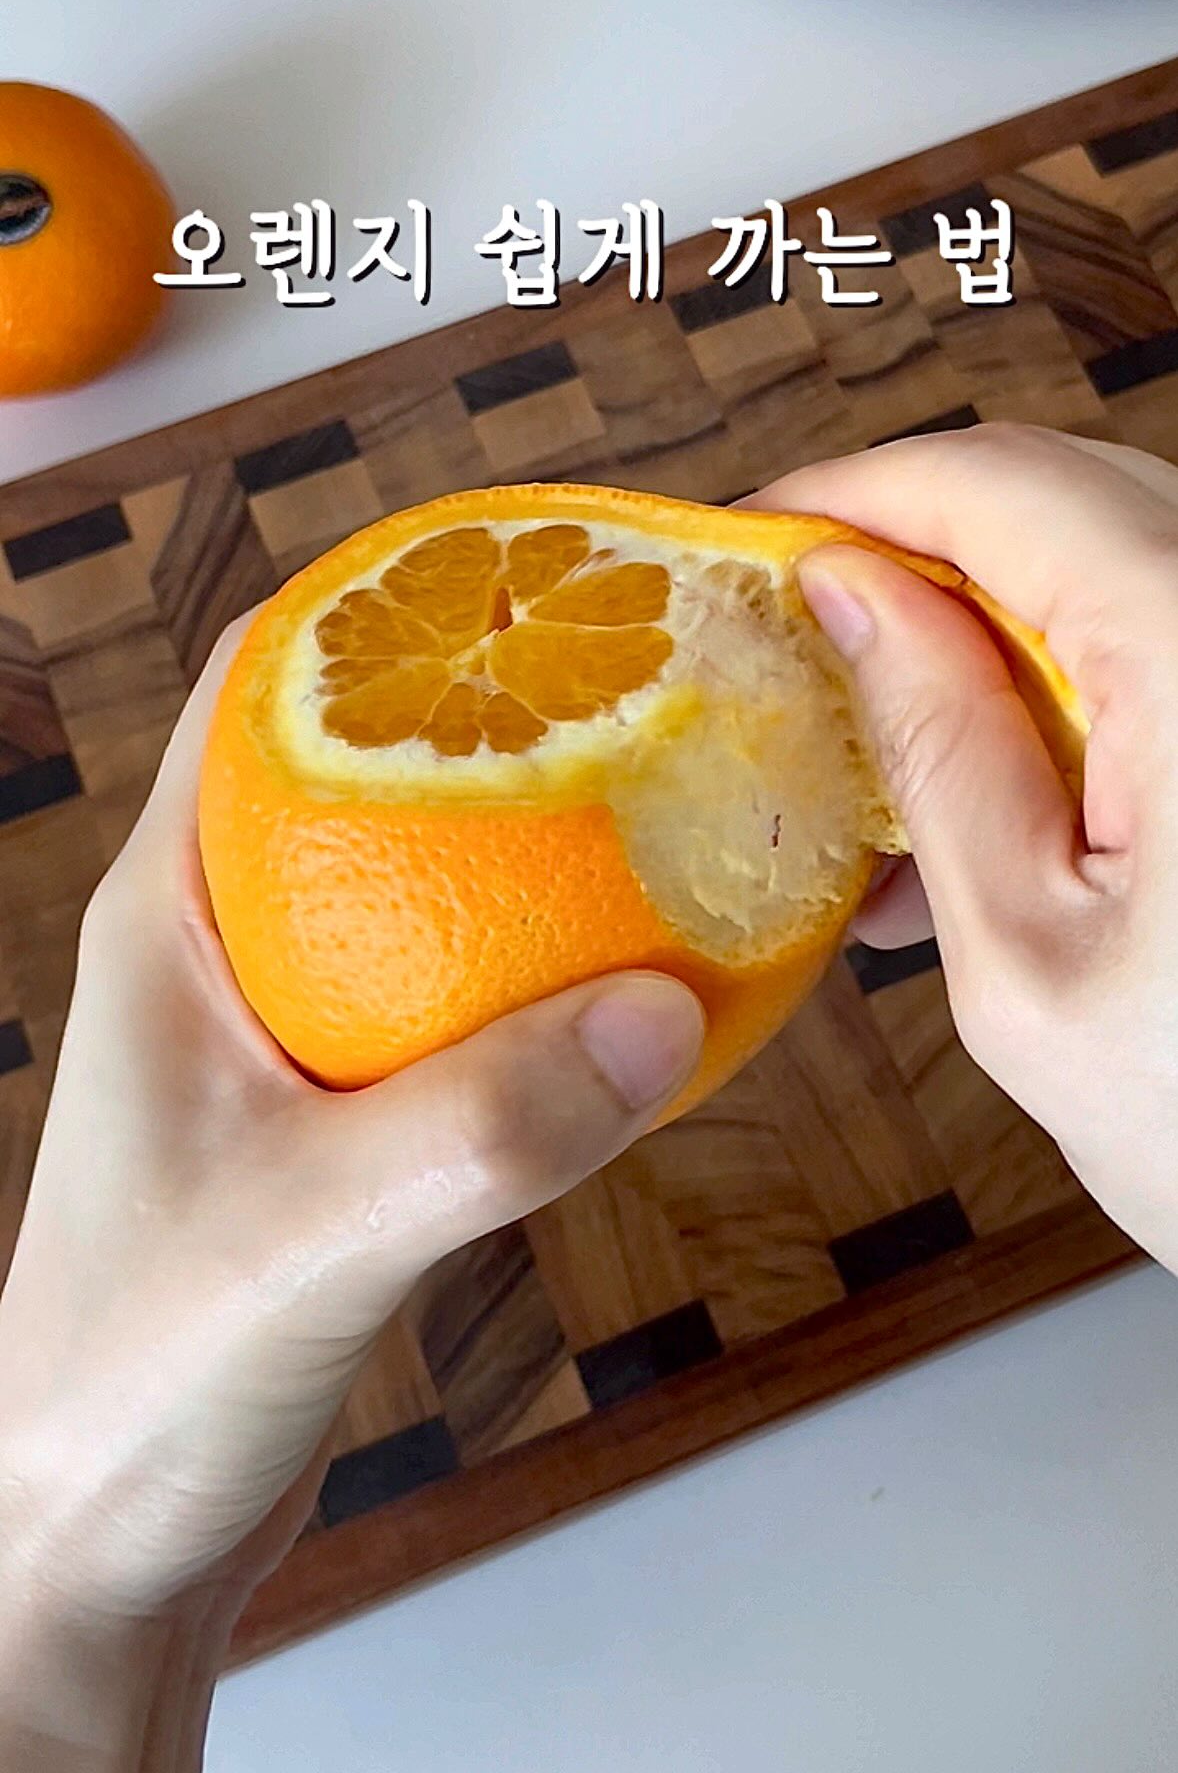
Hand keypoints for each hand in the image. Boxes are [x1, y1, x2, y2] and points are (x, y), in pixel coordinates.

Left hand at [0, 623, 702, 1770]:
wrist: (101, 1536)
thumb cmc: (131, 1377)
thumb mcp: (306, 1235)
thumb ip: (476, 1129)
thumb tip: (664, 1012)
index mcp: (174, 911)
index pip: (260, 677)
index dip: (384, 593)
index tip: (527, 559)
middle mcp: (229, 942)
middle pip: (364, 756)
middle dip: (497, 704)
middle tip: (645, 674)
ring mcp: (289, 1027)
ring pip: (427, 875)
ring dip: (537, 839)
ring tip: (674, 805)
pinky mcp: (347, 1113)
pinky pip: (466, 996)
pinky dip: (552, 970)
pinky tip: (647, 987)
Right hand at [753, 423, 1177, 1273]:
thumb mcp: (1028, 956)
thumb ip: (936, 748)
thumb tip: (849, 596)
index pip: (1006, 490)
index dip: (857, 493)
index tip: (749, 537)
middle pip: (1065, 501)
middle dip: (914, 551)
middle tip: (794, 632)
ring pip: (1114, 567)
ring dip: (984, 636)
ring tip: (873, 763)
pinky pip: (1160, 655)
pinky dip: (1062, 697)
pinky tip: (980, 811)